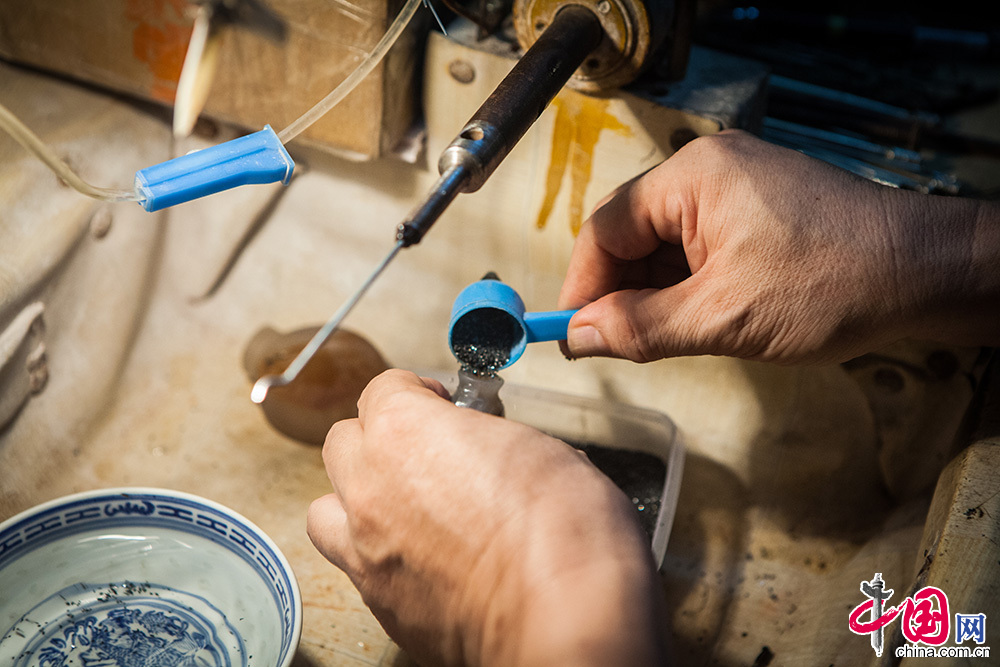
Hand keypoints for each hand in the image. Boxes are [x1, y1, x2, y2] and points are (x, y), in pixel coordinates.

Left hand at [308, 370, 666, 666]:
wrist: (566, 622)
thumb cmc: (565, 535)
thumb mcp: (543, 449)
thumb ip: (492, 439)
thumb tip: (490, 450)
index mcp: (406, 432)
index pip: (384, 388)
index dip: (415, 391)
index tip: (437, 402)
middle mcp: (371, 486)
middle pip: (345, 441)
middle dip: (380, 437)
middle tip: (424, 448)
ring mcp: (366, 549)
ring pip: (329, 506)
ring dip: (357, 496)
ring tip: (401, 504)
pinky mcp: (379, 602)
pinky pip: (352, 564)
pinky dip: (374, 552)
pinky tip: (418, 556)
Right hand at [559, 130, 996, 364]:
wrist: (927, 274)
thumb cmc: (832, 285)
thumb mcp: (722, 318)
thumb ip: (640, 327)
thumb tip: (578, 335)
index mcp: (692, 178)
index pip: (606, 229)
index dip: (582, 285)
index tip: (570, 333)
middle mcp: (707, 171)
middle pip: (632, 234)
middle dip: (620, 293)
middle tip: (616, 346)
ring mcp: (735, 187)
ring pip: (665, 245)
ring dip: (655, 294)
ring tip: (664, 340)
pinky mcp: (757, 209)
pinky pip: (698, 246)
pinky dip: (687, 285)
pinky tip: (695, 319)